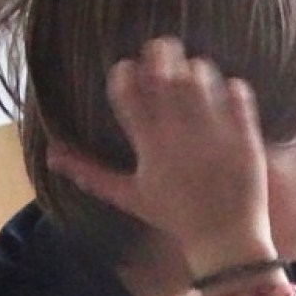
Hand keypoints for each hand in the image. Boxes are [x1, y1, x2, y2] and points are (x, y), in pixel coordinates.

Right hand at [45, 36, 274, 274]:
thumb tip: (51, 155)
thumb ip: (90, 173)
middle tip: (164, 52)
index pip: (126, 90)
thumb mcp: (129, 196)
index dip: (124, 72)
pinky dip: (232, 86)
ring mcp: (215, 135)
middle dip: (161, 53)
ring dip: (196, 68)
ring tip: (194, 74)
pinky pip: (238, 94)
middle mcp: (180, 136)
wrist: (226, 243)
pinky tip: (226, 91)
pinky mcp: (244, 138)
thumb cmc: (175, 218)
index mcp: (149, 146)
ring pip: (201, 76)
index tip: (129, 71)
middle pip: (164, 74)